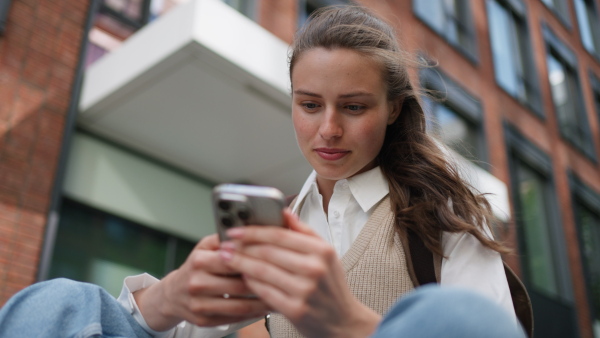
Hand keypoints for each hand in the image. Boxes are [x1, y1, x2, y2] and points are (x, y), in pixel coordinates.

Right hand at [134, 234, 269, 330]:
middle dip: (264, 284)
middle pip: (240, 285)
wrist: (173, 294)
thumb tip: (249, 231)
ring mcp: (200, 304)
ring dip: (263, 303)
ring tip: (280, 297)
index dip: (257, 261)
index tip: (275, 263)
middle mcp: (197, 283)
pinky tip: (265, 307)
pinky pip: (235, 318)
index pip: (234, 261)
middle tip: (283, 283)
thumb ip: (225, 238)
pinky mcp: (204, 320)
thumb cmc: (195, 267)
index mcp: (199, 261)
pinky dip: (253, 314)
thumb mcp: (205, 246)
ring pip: (240, 305)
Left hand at [219, 210, 380, 337]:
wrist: (343, 322)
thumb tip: (285, 212)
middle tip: (226, 244)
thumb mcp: (326, 254)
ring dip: (240, 263)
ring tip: (227, 258)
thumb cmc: (332, 286)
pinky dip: (250, 282)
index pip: (280, 234)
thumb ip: (304, 232)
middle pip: (268, 252)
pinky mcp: (295, 309)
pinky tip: (242, 276)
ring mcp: (304, 290)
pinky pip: (264, 291)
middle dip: (241, 247)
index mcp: (321, 250)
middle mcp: (314, 268)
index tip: (236, 229)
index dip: (254, 231)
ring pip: (262, 271)